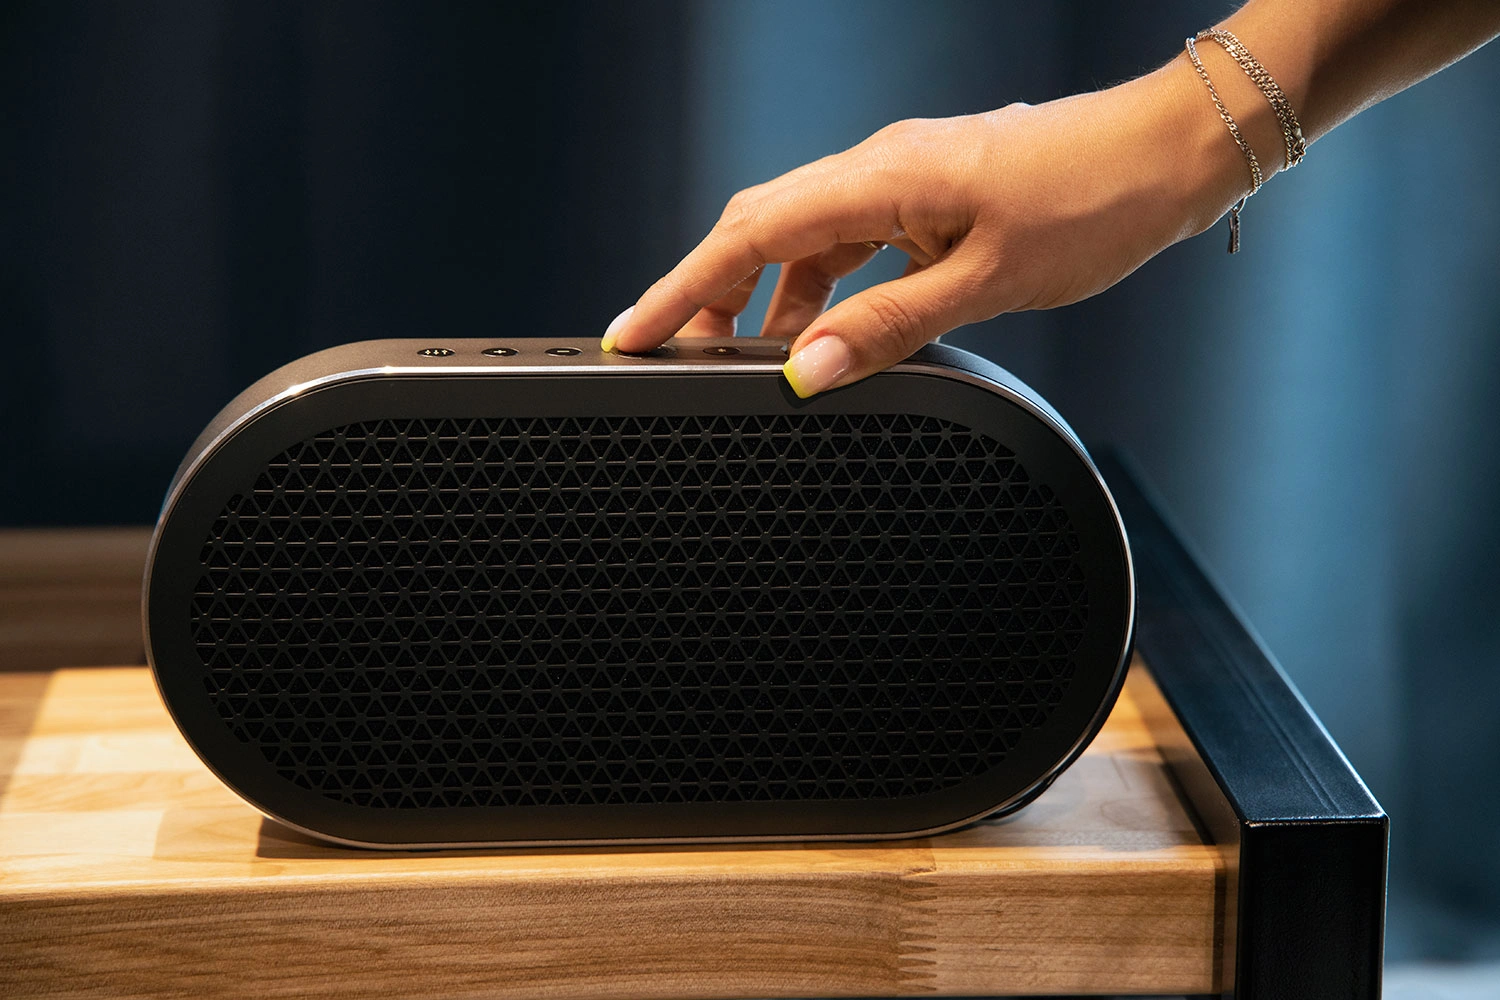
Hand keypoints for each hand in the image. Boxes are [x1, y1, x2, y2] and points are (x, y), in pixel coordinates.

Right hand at [602, 58, 1252, 395]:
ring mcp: (908, 182)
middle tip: (678, 358)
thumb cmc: (1098, 198)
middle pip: (762, 230)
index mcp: (881, 178)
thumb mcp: (988, 281)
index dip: (684, 289)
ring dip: (769, 298)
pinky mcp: (934, 198)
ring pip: (807, 240)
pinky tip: (831, 331)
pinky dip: (824, 290)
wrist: (1173, 153)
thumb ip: (888, 329)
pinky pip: (853, 244)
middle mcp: (882, 170)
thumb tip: (805, 372)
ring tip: (751, 362)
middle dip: (710, 294)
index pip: (749, 234)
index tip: (635, 333)